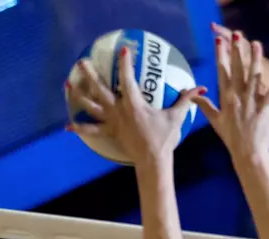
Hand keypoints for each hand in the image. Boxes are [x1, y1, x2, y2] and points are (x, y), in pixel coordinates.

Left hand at [66, 46, 204, 167]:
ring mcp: (112, 122)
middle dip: (90, 74)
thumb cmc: (164, 138)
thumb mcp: (176, 117)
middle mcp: (119, 111)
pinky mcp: (110, 133)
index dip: (125, 63)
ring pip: (91, 106)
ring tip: (68, 84)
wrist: (153, 160)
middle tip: (82, 62)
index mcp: (133, 104)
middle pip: (100, 89)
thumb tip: (200, 88)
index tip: (123, 49)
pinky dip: (80, 128)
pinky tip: (68, 126)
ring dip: (78, 95)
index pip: (127, 79)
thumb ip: (186, 100)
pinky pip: (92, 130)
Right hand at [193, 33, 268, 158]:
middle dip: (236, 51)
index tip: (219, 40)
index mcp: (226, 98)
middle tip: (237, 34)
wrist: (247, 153)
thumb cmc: (231, 137)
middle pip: (237, 70)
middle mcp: (238, 98)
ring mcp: (252, 103)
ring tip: (257, 44)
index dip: (221, 55)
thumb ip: (205, 105)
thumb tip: (194, 94)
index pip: (222, 72)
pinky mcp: (265, 110)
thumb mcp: (215, 120)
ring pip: (254, 77)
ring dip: (256, 60)